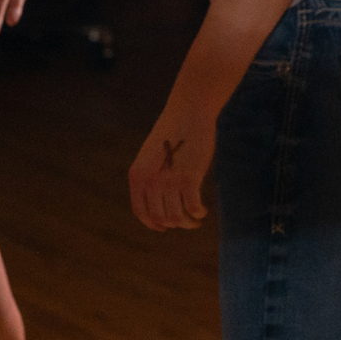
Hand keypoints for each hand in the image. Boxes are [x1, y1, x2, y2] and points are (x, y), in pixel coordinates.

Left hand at [129, 105, 215, 229]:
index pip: (141, 212)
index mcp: (137, 176)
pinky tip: (203, 211)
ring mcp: (168, 181)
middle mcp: (149, 181)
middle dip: (175, 224)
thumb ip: (150, 178)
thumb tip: (160, 205)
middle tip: (188, 221)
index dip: (153, 224)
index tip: (165, 227)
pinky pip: (192, 208)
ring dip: (188, 223)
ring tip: (196, 219)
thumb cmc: (173, 133)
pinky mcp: (189, 178)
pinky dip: (198, 214)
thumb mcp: (151, 156)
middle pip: (161, 218)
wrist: (188, 112)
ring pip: (177, 218)